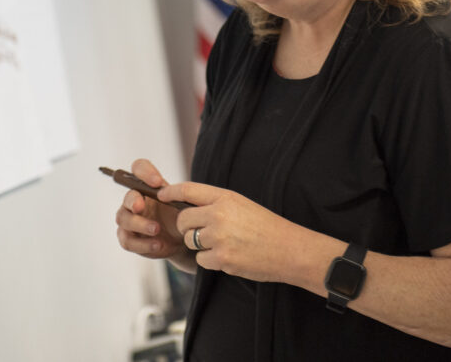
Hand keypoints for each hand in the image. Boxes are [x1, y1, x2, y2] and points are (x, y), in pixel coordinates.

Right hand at [114, 158, 183, 260]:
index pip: (139, 168)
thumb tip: (173, 193)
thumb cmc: (180, 214)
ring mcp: (128, 219)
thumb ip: (178, 195)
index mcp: (147, 185)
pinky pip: (128, 241)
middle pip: (127, 196)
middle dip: (133, 201)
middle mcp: (134, 199)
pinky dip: (143, 244)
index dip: (144, 172)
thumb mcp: (183, 202)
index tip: (157, 182)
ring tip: (157, 229)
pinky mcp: (128, 238)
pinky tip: (158, 245)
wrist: (182, 238)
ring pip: (124, 219)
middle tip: (141, 206)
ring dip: (140, 224)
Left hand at [159, 181, 300, 282]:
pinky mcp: (221, 259)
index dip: (170, 192)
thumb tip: (187, 205)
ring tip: (223, 244)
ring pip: (190, 241)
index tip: (161, 195)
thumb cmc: (266, 227)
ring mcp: (219, 238)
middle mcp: (219, 214)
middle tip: (201, 232)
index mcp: (225, 197)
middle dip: (186, 227)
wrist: (289, 249)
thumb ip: (216, 203)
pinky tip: (228, 256)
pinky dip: (210, 261)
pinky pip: (200, 260)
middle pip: (183, 220)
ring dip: (200, 245)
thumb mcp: (242, 205)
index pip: (188, 189)